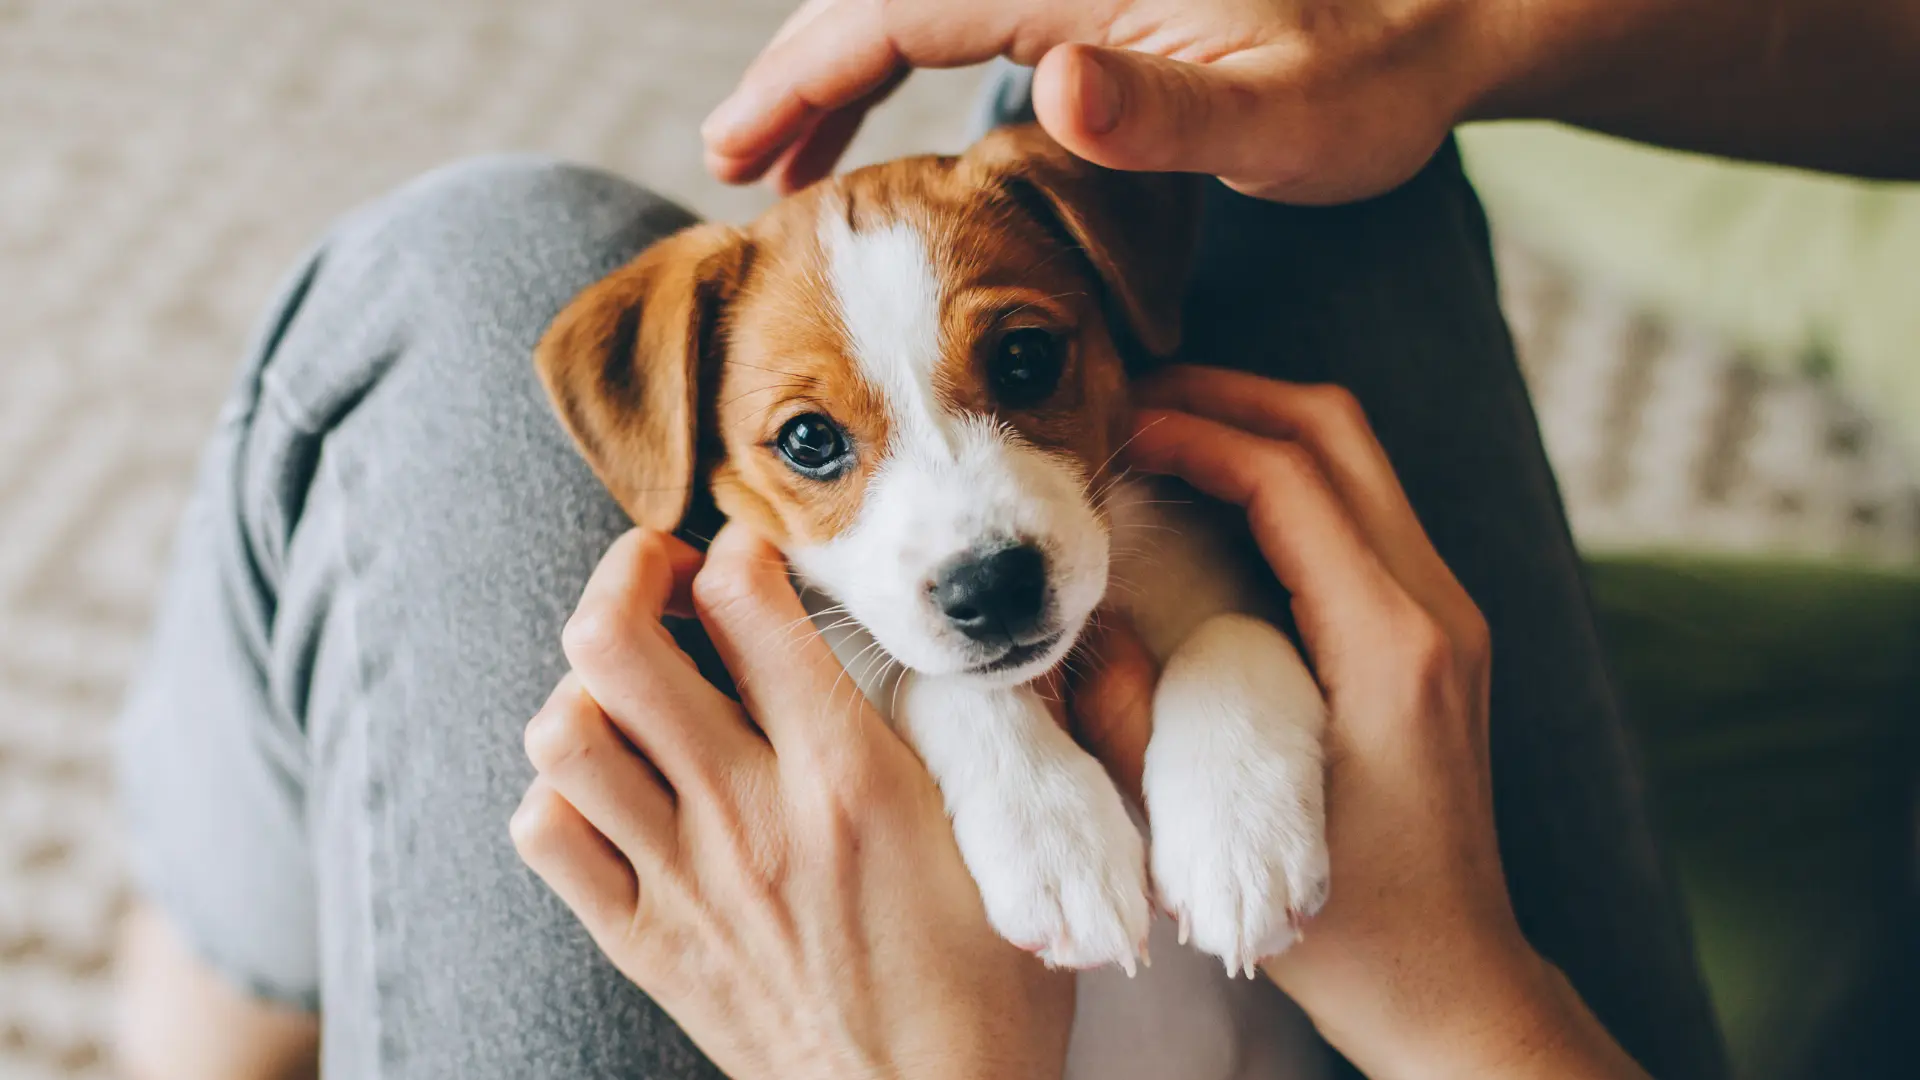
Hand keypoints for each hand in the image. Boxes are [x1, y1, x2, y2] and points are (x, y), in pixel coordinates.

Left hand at [511, 525, 1073, 1079]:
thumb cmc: (986, 992)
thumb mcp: (1013, 848)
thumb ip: (1003, 735)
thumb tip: (998, 647)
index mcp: (849, 778)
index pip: (748, 600)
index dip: (741, 545)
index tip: (757, 555)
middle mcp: (749, 816)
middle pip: (614, 641)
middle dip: (628, 572)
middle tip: (668, 579)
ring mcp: (684, 882)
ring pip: (564, 732)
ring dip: (590, 686)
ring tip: (638, 687)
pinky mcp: (645, 943)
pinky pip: (547, 835)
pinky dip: (562, 792)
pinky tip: (617, 787)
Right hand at [702, 0, 1498, 203]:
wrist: (1443, 18)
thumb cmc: (1373, 79)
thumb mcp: (1284, 114)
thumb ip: (1167, 111)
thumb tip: (1049, 84)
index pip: (898, 10)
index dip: (803, 77)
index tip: (734, 152)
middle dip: (799, 77)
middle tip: (733, 170)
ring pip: (917, 7)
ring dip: (843, 74)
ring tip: (790, 164)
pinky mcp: (1094, 0)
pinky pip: (964, 19)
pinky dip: (906, 69)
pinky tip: (896, 136)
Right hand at [1069, 367, 1651, 1079]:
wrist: (1454, 983)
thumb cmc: (1350, 930)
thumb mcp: (1218, 836)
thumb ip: (1135, 726)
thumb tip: (1076, 627)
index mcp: (1391, 645)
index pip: (1290, 476)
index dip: (1194, 430)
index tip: (1114, 426)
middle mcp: (1435, 610)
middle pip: (1336, 432)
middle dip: (1229, 395)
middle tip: (1131, 400)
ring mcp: (1446, 617)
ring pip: (1355, 460)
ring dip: (1257, 428)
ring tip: (1161, 435)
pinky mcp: (1434, 635)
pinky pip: (1360, 511)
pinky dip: (1283, 480)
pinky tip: (1210, 505)